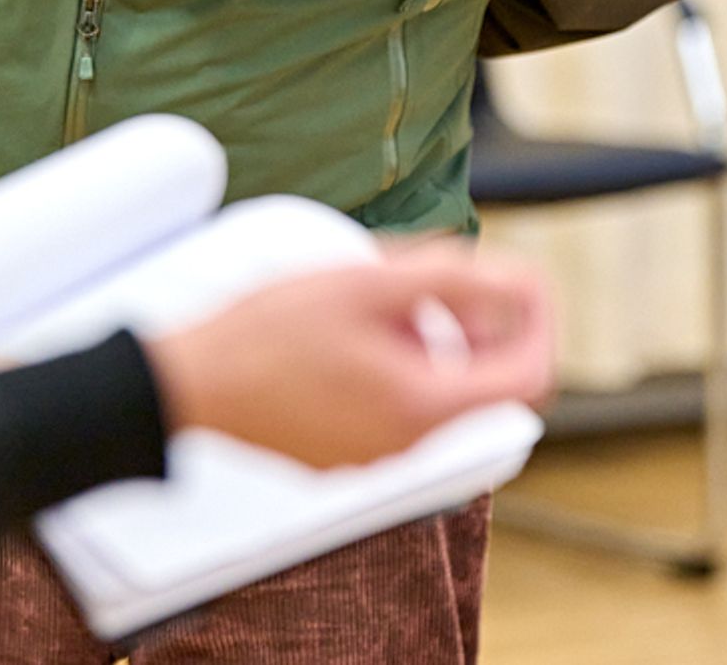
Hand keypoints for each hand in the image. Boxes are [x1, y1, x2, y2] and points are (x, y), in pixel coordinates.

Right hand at [144, 240, 552, 469]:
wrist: (188, 382)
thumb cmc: (269, 330)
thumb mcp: (366, 282)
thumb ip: (450, 280)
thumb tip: (513, 283)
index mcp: (424, 407)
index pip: (528, 376)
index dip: (538, 322)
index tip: (522, 279)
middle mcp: (407, 445)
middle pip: (481, 384)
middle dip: (478, 322)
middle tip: (442, 271)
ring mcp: (371, 455)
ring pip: (434, 392)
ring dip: (431, 338)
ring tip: (383, 290)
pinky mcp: (338, 451)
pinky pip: (392, 405)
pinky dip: (393, 362)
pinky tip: (348, 326)